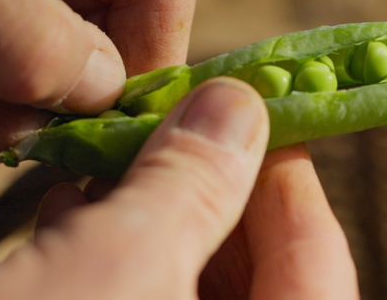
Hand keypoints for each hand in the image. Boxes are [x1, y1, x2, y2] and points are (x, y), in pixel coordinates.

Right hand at [0, 79, 357, 299]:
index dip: (293, 185)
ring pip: (184, 297)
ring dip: (157, 224)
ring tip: (114, 158)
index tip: (257, 112)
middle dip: (215, 199)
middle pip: (256, 285)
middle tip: (178, 126)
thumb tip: (241, 106)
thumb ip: (192, 185)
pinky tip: (65, 214)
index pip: (320, 272)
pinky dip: (110, 267)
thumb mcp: (116, 264)